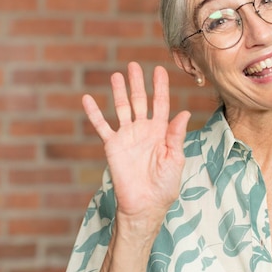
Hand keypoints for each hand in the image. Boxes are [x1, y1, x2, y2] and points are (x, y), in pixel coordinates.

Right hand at [82, 62, 190, 231]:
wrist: (145, 205)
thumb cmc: (164, 186)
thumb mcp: (175, 159)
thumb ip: (176, 136)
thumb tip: (184, 114)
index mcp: (161, 131)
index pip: (161, 103)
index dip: (160, 86)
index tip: (159, 70)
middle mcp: (143, 130)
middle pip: (140, 100)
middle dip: (137, 83)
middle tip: (134, 65)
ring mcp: (127, 136)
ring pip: (121, 108)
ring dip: (118, 92)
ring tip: (116, 75)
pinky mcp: (112, 146)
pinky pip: (101, 126)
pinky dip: (94, 113)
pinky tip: (87, 99)